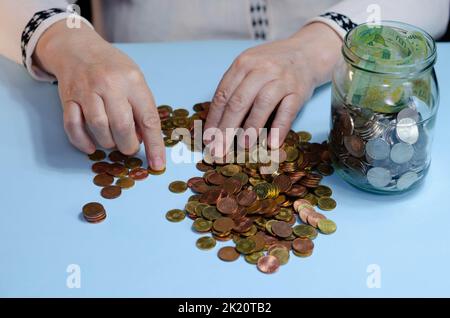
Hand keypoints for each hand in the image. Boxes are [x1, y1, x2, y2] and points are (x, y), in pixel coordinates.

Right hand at [34, 21, 164, 169]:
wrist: (78, 48)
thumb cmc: (113, 68)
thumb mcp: (135, 80)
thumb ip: (142, 108)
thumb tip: (145, 140)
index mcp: (133, 81)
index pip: (148, 119)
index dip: (154, 145)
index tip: (157, 164)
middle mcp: (110, 85)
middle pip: (122, 127)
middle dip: (128, 146)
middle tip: (129, 147)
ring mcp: (87, 91)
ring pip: (99, 129)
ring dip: (108, 143)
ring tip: (113, 141)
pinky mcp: (68, 98)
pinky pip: (73, 127)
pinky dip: (83, 142)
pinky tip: (91, 146)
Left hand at [205, 22, 341, 148]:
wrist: (307, 53)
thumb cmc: (273, 65)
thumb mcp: (250, 66)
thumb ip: (234, 87)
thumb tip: (216, 122)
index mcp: (243, 64)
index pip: (223, 95)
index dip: (214, 119)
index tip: (208, 138)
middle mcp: (261, 69)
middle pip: (239, 102)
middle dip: (226, 129)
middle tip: (219, 149)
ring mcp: (281, 79)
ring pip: (262, 105)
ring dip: (251, 127)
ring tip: (243, 146)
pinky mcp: (298, 91)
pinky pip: (288, 112)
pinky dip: (279, 128)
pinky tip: (272, 143)